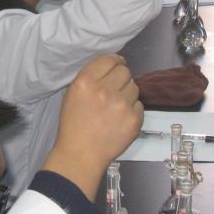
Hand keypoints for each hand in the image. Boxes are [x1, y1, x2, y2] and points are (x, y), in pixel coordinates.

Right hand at [42, 54, 143, 199]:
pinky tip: (120, 120)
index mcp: (86, 81)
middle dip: (121, 79)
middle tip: (114, 92)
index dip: (114, 62)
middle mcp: (104, 89)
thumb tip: (112, 66)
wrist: (81, 154)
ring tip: (116, 108)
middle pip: (125, 71)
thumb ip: (91, 77)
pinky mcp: (134, 119)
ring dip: (127, 94)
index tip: (116, 68)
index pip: (109, 59)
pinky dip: (132, 110)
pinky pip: (140, 105)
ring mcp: (121, 104)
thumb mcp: (73, 93)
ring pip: (134, 87)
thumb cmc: (74, 124)